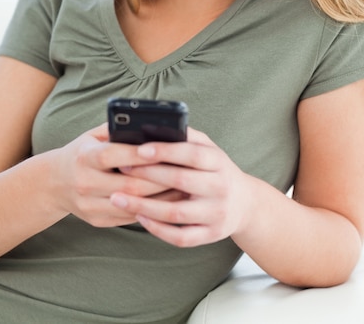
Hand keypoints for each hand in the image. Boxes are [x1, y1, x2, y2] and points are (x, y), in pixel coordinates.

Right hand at [51, 123, 180, 227]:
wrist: (54, 183)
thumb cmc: (83, 152)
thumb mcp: (92, 136)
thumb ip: (117, 130)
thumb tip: (150, 124)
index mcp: (83, 157)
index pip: (112, 156)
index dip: (135, 154)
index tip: (160, 149)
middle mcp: (84, 183)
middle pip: (128, 185)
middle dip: (159, 179)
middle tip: (183, 172)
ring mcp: (89, 206)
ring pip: (132, 205)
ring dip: (160, 198)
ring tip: (183, 188)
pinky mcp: (97, 220)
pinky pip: (130, 217)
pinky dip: (152, 209)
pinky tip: (169, 201)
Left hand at [109, 127, 252, 246]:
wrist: (245, 204)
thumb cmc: (216, 169)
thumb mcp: (209, 148)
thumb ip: (186, 136)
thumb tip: (152, 125)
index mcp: (219, 162)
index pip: (191, 154)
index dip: (165, 151)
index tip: (139, 149)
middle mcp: (220, 188)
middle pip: (180, 181)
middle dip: (147, 176)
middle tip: (121, 170)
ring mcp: (216, 214)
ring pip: (176, 213)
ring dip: (143, 206)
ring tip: (118, 198)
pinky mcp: (210, 235)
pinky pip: (180, 237)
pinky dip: (157, 229)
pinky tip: (139, 218)